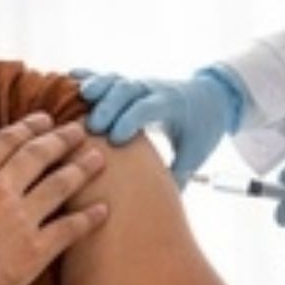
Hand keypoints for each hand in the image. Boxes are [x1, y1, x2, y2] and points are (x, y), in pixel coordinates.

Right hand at [0, 113, 109, 284]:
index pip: (8, 139)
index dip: (30, 127)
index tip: (45, 121)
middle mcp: (0, 189)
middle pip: (40, 154)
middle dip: (62, 139)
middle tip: (80, 131)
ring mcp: (20, 220)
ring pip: (60, 184)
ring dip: (82, 168)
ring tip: (98, 158)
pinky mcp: (33, 253)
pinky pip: (68, 229)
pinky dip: (88, 218)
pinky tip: (102, 210)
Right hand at [74, 70, 238, 186]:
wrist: (213, 98)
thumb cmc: (203, 128)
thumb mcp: (196, 153)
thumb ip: (179, 175)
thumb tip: (165, 208)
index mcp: (173, 105)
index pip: (148, 108)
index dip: (131, 120)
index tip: (116, 138)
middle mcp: (155, 90)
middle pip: (129, 90)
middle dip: (110, 106)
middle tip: (93, 127)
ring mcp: (142, 84)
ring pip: (117, 80)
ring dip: (98, 87)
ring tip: (80, 97)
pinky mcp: (132, 83)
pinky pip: (109, 78)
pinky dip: (90, 77)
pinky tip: (71, 77)